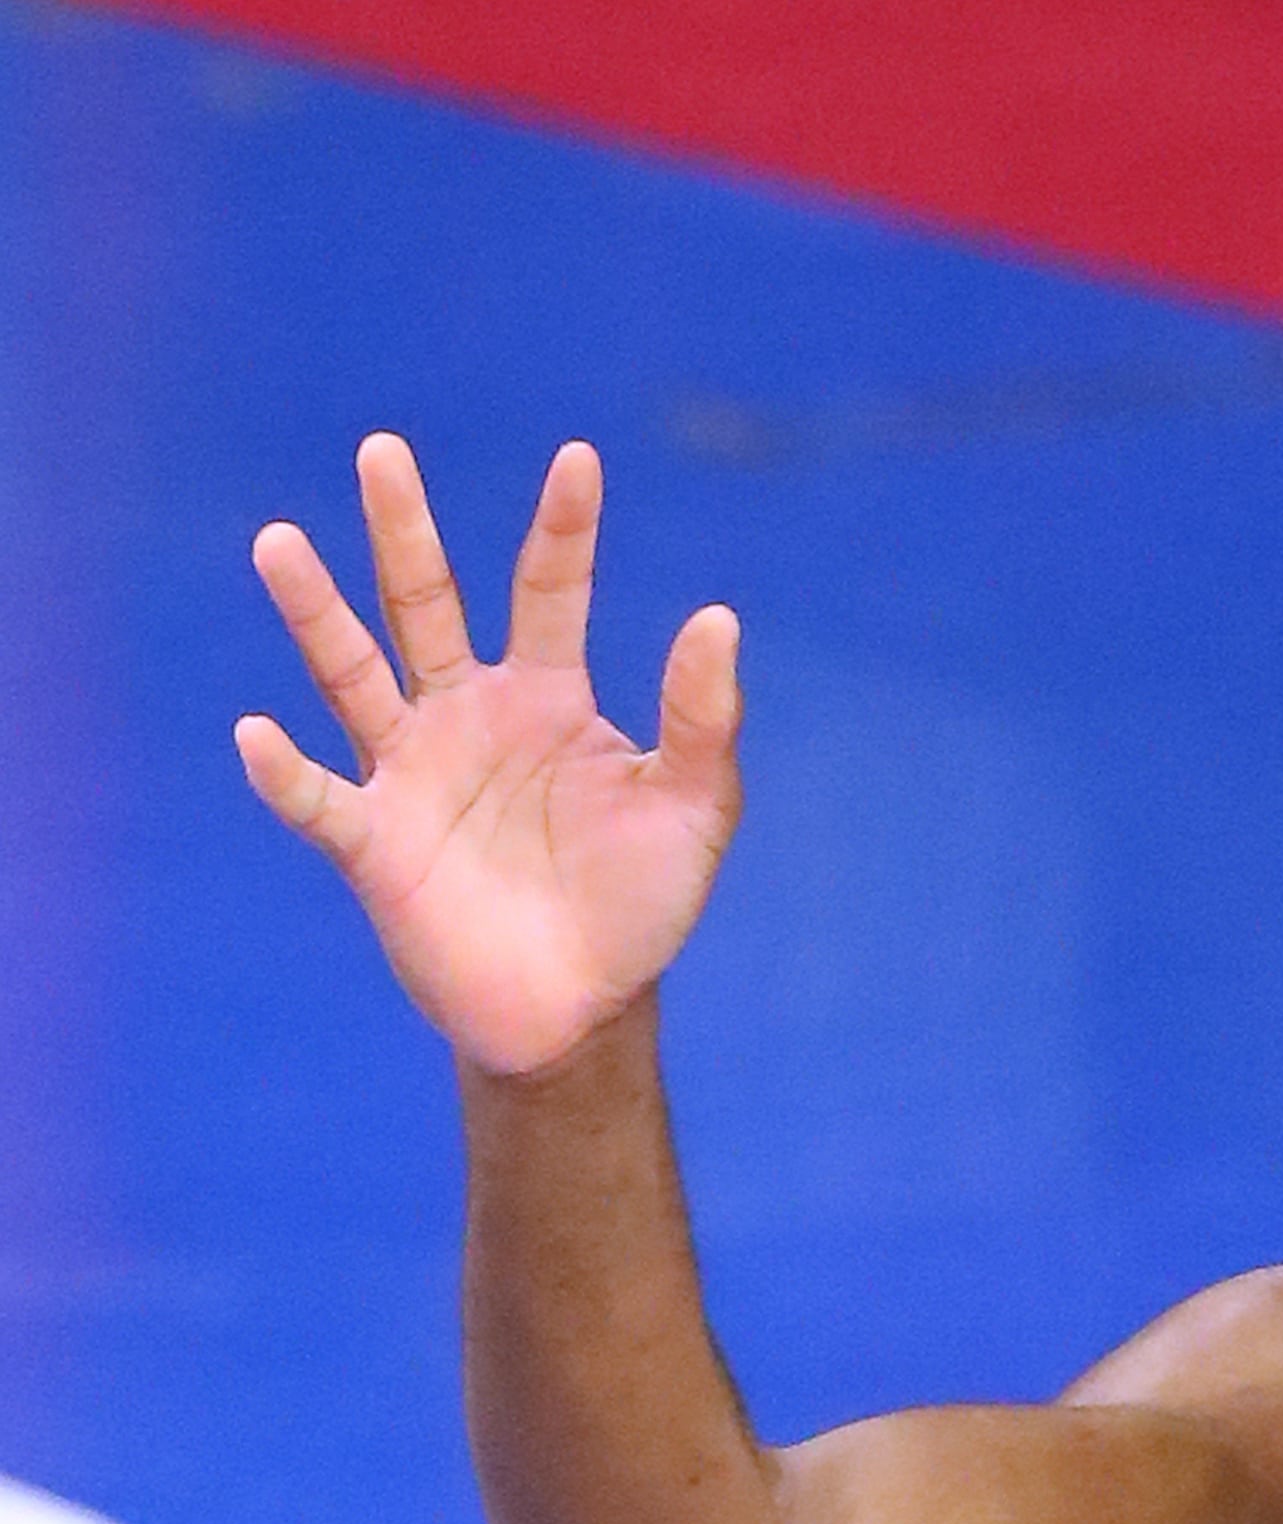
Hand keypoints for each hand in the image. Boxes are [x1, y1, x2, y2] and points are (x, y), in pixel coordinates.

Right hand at [238, 436, 742, 1079]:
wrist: (583, 1008)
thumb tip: (719, 615)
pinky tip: (258, 734)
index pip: (549, 593)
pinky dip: (286, 772)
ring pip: (352, 674)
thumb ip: (701, 719)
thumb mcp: (692, 808)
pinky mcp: (375, 844)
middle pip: (425, 604)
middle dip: (404, 532)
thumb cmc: (638, 903)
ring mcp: (412, 773)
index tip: (580, 459)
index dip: (565, 529)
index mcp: (546, 698)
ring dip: (315, 613)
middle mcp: (466, 716)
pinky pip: (319, 798)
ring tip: (279, 542)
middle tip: (383, 451)